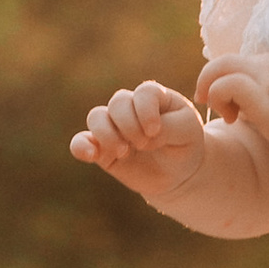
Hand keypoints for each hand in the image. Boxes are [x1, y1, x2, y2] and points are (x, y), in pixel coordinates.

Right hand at [71, 81, 212, 206]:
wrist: (177, 174)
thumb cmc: (185, 146)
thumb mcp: (187, 133)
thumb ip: (168, 128)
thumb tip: (143, 136)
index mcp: (154, 97)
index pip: (143, 92)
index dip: (146, 111)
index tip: (155, 131)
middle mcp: (130, 108)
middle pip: (118, 102)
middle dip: (129, 124)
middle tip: (144, 145)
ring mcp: (114, 127)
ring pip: (96, 117)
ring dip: (107, 134)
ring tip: (124, 152)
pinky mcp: (102, 150)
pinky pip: (81, 142)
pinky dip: (81, 147)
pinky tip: (90, 156)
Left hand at [198, 51, 268, 160]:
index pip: (238, 66)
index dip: (225, 83)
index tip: (230, 110)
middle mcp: (266, 66)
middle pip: (225, 60)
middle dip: (208, 79)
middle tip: (206, 102)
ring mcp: (263, 77)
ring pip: (220, 64)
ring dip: (209, 86)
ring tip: (217, 110)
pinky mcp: (260, 94)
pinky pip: (226, 83)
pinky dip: (219, 97)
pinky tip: (231, 118)